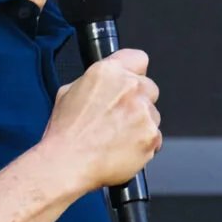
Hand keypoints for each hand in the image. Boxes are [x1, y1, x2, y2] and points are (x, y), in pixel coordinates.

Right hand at [40, 48, 161, 190]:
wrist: (67, 163)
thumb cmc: (65, 133)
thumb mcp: (68, 92)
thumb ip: (93, 82)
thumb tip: (104, 84)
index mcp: (108, 72)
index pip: (138, 58)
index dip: (134, 71)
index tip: (132, 80)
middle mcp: (129, 87)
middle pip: (150, 87)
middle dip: (139, 100)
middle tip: (121, 116)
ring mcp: (143, 111)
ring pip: (154, 114)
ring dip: (141, 124)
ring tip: (117, 138)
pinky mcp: (152, 135)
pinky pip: (156, 137)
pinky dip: (144, 144)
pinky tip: (123, 149)